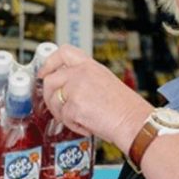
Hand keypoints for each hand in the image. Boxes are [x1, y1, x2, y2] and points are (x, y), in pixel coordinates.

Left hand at [38, 45, 152, 151]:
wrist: (134, 121)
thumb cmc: (124, 106)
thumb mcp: (104, 81)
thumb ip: (83, 79)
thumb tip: (64, 87)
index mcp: (90, 65)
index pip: (63, 52)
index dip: (49, 63)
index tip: (44, 73)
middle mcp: (81, 73)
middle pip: (50, 80)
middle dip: (50, 97)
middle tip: (57, 107)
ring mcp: (76, 89)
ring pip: (53, 101)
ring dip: (61, 114)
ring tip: (77, 119)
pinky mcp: (74, 106)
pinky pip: (64, 118)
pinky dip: (74, 125)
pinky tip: (87, 125)